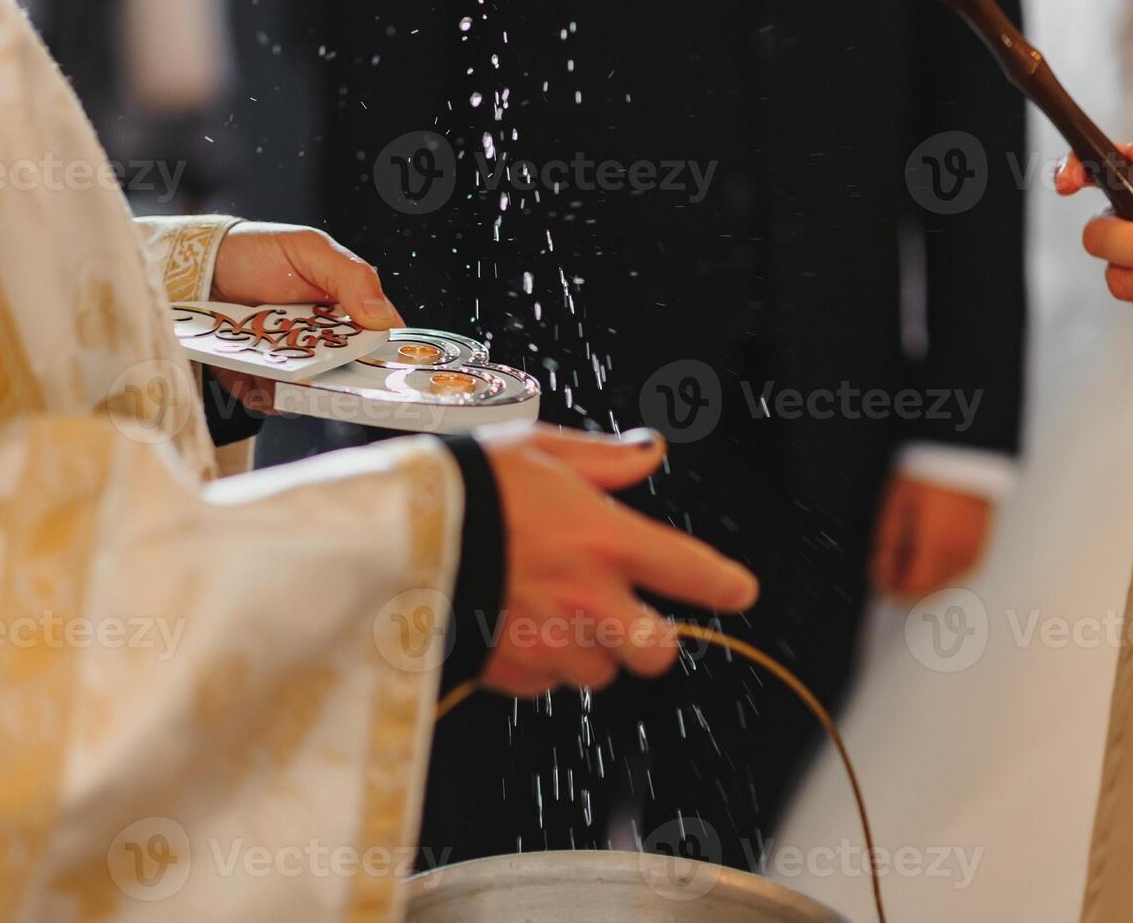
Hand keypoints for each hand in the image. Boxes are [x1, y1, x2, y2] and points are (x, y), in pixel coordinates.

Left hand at [208, 223, 405, 409]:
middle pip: (344, 377)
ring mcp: (292, 365)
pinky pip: (271, 401)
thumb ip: (351, 277)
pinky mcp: (261, 381)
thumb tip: (383, 318)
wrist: (201, 267)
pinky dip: (263, 395)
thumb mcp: (310, 250)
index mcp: (347, 311)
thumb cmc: (259, 252)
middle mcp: (324, 343)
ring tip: (271, 365)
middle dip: (332, 380)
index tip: (377, 370)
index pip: (378, 342)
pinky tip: (251, 376)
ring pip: (308, 393)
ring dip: (294, 389)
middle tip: (311, 367)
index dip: (384, 359)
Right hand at [476, 425, 758, 696]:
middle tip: (630, 619)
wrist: (395, 535)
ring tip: (550, 615)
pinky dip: (536, 665)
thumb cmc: (466, 485)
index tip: (736, 590)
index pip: (691, 572)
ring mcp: (549, 641)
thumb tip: (649, 451)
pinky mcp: (509, 670)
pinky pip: (543, 683)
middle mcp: (588, 599)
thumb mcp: (539, 448)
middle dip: (651, 642)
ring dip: (586, 652)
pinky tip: (512, 628)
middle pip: (657, 653)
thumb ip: (603, 460)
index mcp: (606, 539)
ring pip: (598, 673)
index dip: (723, 585)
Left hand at [870, 475, 992, 600]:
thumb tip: (880, 574)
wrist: (964, 454)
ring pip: (942, 582)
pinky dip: (938, 566)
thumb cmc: (928, 475)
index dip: (892, 588)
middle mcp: (959, 554)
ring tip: (908, 544)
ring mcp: (974, 551)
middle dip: (905, 581)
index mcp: (936, 545)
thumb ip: (887, 546)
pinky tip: (927, 544)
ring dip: (922, 574)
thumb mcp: (895, 506)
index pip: (912, 588)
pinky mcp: (981, 546)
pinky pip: (955, 569)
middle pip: (928, 590)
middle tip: (890, 559)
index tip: (879, 577)